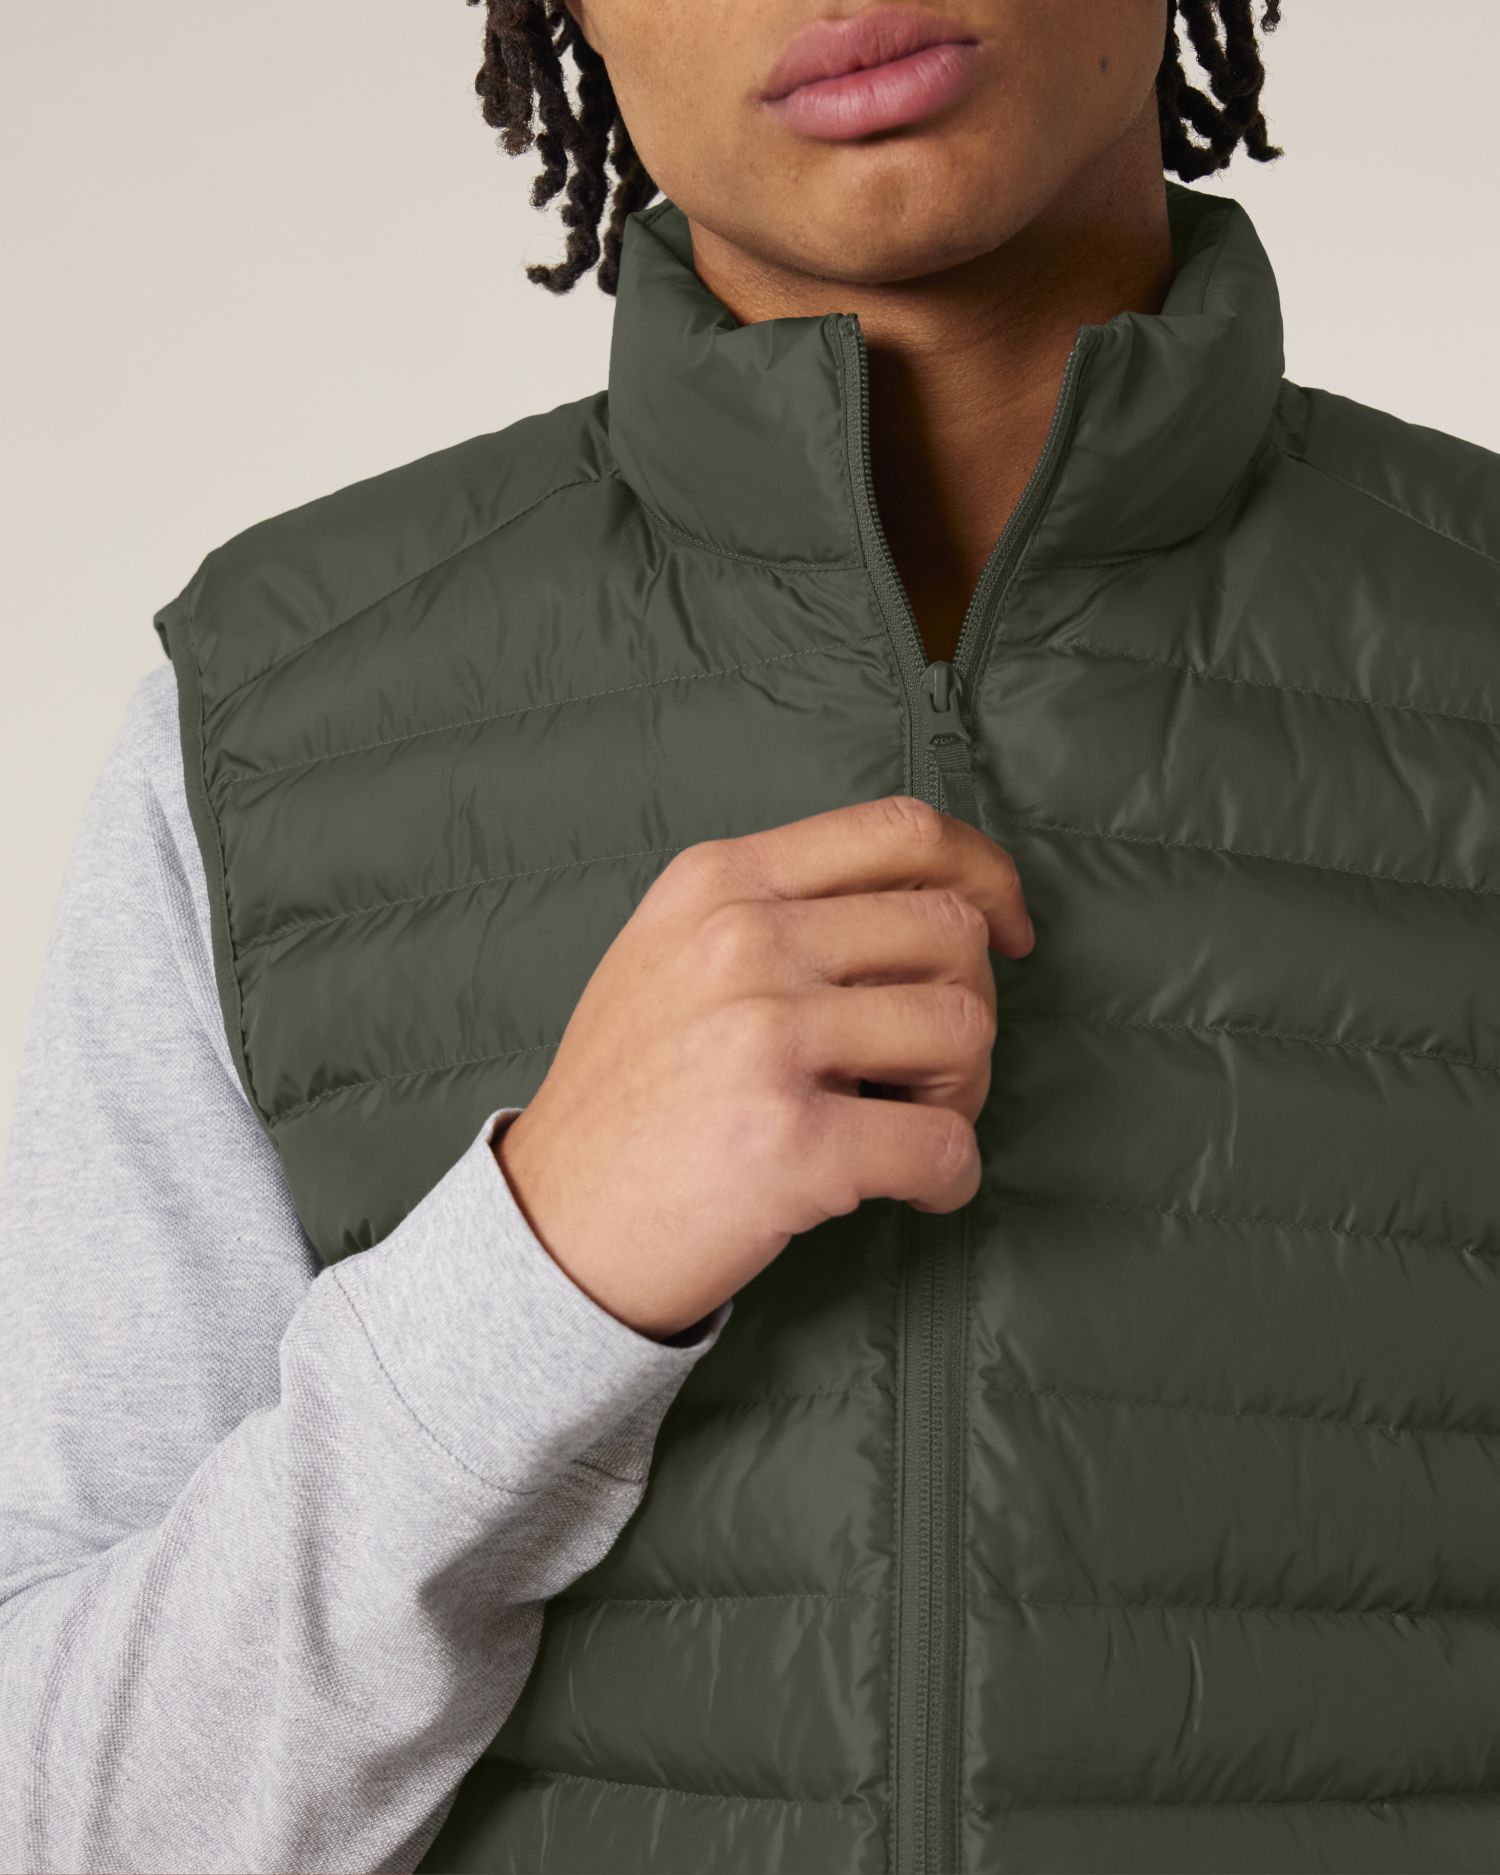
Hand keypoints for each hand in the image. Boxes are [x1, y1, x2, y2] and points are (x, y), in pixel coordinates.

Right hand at [495, 793, 1033, 1339]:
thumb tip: (935, 901)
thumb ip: (779, 907)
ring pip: (963, 1029)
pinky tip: (917, 1191)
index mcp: (719, 882)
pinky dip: (951, 1177)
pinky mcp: (791, 1144)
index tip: (1007, 929)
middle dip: (970, 1005)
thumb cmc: (630, 1095)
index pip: (900, 830)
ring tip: (911, 1126)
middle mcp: (741, 942)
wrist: (552, 1226)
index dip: (985, 874)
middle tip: (932, 1071)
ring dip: (963, 1091)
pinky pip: (944, 1146)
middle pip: (950, 932)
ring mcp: (764, 1039)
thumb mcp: (670, 953)